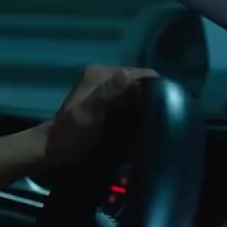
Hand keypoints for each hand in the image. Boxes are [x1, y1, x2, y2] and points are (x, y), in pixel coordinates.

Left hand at [41, 64, 159, 169]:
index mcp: (100, 73)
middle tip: (168, 122)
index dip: (160, 89)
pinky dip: (139, 117)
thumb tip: (127, 74)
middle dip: (155, 102)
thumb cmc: (69, 136)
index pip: (143, 74)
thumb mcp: (87, 116)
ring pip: (139, 97)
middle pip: (142, 86)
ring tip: (160, 128)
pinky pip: (132, 107)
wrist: (52, 152)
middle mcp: (106, 77)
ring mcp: (107, 91)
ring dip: (149, 111)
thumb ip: (105, 95)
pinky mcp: (108, 105)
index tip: (173, 109)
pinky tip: (145, 131)